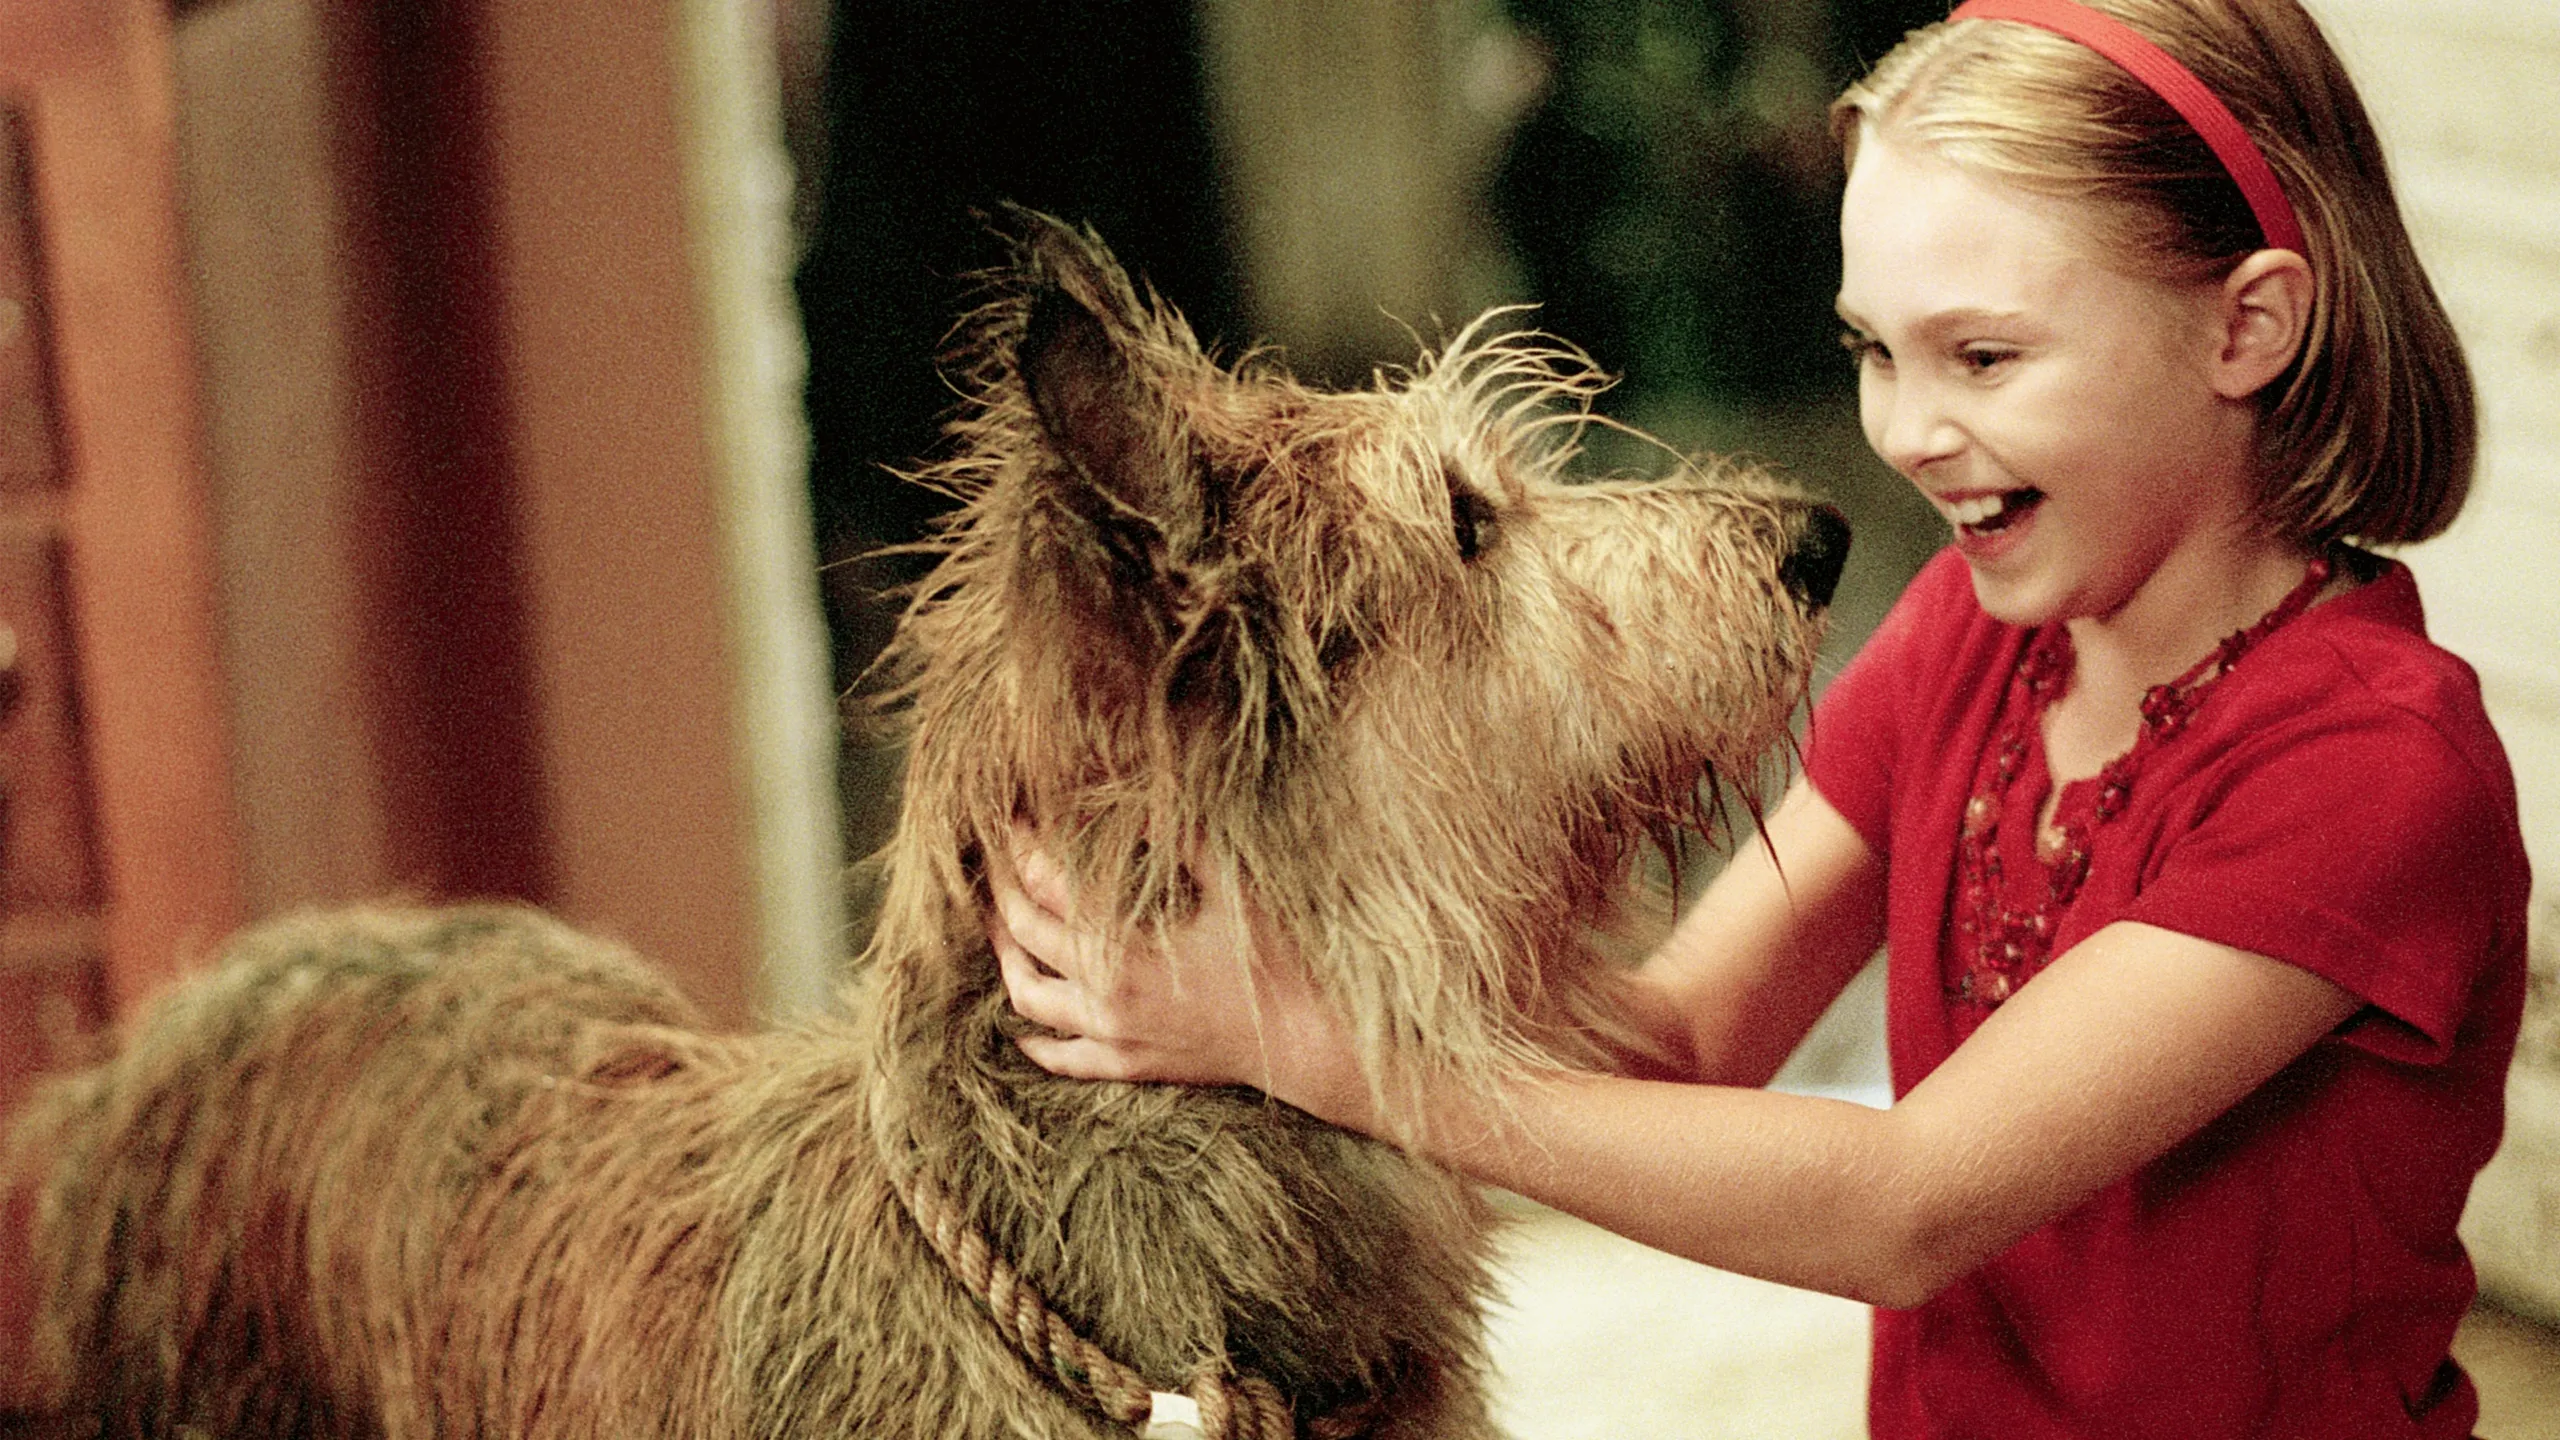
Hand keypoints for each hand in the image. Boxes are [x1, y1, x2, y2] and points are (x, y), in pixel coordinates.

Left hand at [988, 830, 1366, 1119]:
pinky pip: (1062, 1058)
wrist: (1310, 1043)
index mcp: (1125, 946)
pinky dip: (1034, 1040)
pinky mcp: (1130, 1065)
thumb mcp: (1235, 883)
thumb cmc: (1280, 958)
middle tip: (991, 856)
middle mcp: (1105, 995)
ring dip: (1005, 956)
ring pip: (1028, 998)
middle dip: (1001, 888)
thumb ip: (1181, 837)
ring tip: (997, 922)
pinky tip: (1021, 1027)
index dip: (1024, 844)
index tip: (1012, 816)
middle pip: (1024, 934)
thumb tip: (1132, 801)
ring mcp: (1113, 1036)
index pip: (1049, 883)